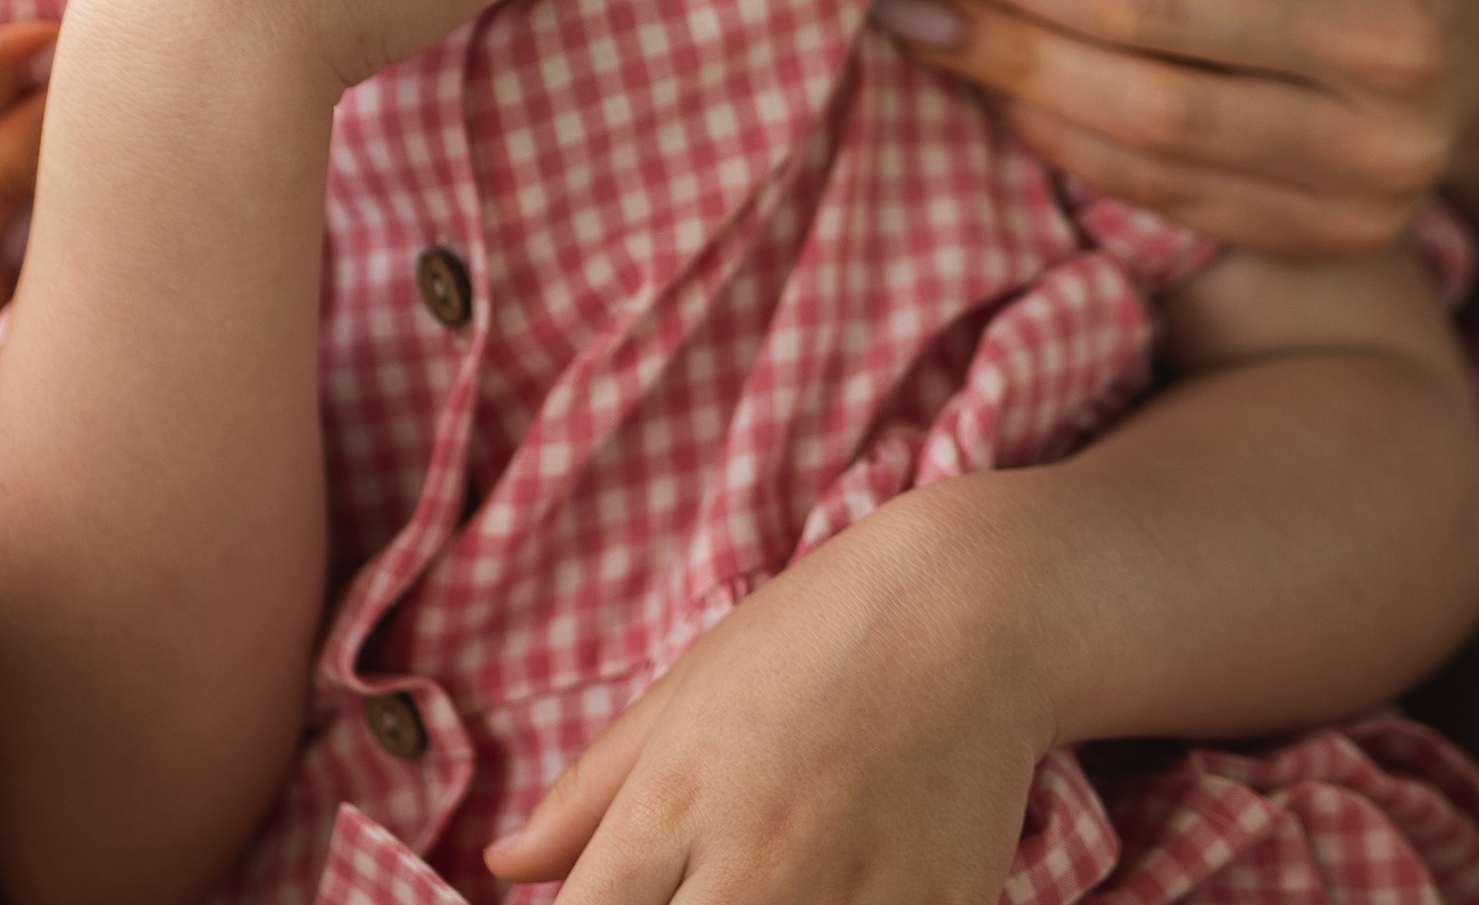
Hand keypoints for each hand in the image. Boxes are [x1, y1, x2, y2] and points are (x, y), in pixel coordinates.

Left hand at [486, 487, 1048, 904]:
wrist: (973, 603)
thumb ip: (589, 793)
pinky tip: (836, 893)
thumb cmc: (814, 634)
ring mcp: (848, 901)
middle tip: (691, 896)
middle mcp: (752, 867)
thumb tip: (505, 864)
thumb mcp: (687, 690)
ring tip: (765, 889)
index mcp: (674, 806)